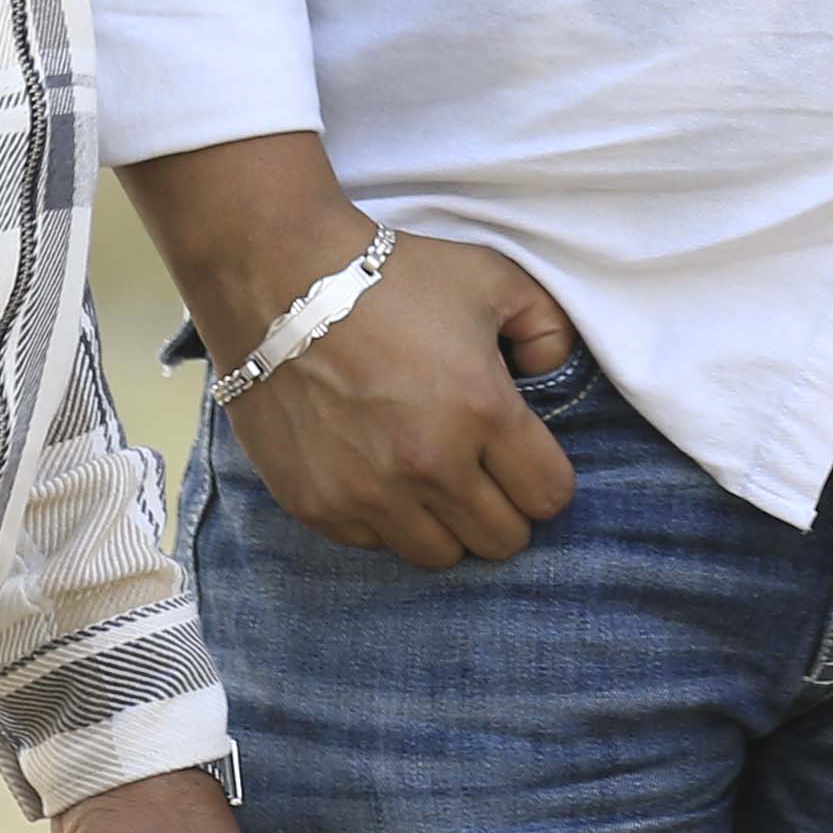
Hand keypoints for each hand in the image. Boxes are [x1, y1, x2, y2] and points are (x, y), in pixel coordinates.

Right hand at [134, 133, 585, 567]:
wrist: (279, 279)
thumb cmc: (392, 276)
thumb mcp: (492, 279)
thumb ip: (548, 329)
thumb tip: (553, 374)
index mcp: (482, 413)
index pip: (549, 497)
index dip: (545, 477)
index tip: (525, 455)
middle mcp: (430, 466)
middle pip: (502, 540)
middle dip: (504, 506)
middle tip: (481, 467)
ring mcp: (369, 493)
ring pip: (440, 555)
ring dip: (446, 521)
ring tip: (430, 474)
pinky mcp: (318, 505)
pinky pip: (375, 543)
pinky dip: (385, 517)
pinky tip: (377, 468)